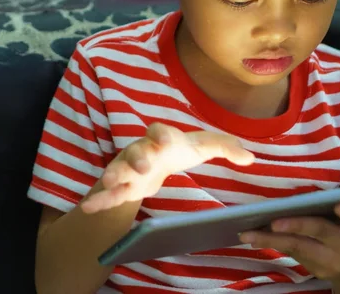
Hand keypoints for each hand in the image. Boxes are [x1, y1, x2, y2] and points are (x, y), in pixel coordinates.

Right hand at [81, 123, 253, 213]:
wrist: (155, 160)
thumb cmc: (179, 150)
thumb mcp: (202, 147)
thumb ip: (226, 148)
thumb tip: (251, 158)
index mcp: (162, 137)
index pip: (160, 131)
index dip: (161, 134)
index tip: (166, 139)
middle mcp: (143, 150)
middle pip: (138, 150)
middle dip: (139, 156)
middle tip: (145, 163)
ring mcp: (129, 168)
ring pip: (120, 170)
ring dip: (115, 174)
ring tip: (109, 181)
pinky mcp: (122, 186)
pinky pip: (109, 193)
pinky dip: (98, 199)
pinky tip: (88, 207)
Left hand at [239, 174, 339, 291]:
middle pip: (321, 233)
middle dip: (298, 226)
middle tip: (275, 220)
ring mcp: (329, 260)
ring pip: (298, 247)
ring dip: (272, 239)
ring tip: (248, 232)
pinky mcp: (313, 266)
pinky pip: (291, 252)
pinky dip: (270, 243)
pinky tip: (251, 235)